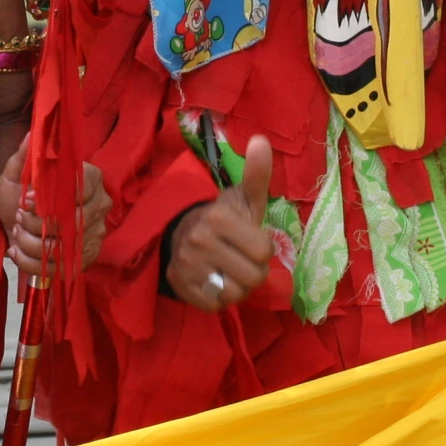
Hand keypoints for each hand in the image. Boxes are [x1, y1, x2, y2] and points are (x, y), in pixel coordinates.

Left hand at [0, 146, 108, 278]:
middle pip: (72, 222)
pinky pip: (57, 268)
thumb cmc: (21, 193)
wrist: (15, 222)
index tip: (26, 199)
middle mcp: (99, 207)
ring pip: (62, 248)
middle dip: (35, 223)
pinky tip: (17, 251)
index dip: (52, 196)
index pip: (84, 187)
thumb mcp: (17, 172)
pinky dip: (30, 262)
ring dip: (29, 242)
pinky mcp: (83, 260)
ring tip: (17, 231)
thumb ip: (25, 156)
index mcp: (91, 178)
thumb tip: (32, 135)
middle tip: (18, 216)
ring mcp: (94, 236)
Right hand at [162, 135, 274, 310]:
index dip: (263, 249)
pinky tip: (215, 281)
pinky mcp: (181, 286)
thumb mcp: (243, 197)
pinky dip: (221, 297)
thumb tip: (262, 140)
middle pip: (254, 277)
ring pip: (236, 293)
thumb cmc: (223, 218)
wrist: (181, 233)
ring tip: (229, 270)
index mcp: (218, 216)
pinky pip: (217, 305)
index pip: (264, 252)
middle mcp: (198, 240)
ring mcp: (186, 265)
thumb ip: (257, 174)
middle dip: (253, 271)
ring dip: (238, 286)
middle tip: (241, 259)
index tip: (249, 240)